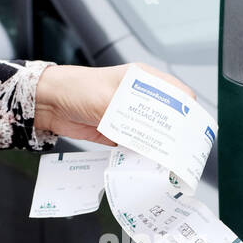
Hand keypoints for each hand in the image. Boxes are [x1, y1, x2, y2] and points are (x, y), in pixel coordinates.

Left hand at [34, 63, 194, 144]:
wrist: (50, 103)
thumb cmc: (77, 89)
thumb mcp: (108, 101)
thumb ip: (130, 118)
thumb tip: (149, 138)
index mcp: (143, 80)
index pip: (178, 94)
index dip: (188, 111)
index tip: (192, 129)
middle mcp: (140, 98)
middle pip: (169, 117)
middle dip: (176, 133)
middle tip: (182, 150)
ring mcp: (130, 116)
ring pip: (155, 134)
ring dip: (160, 146)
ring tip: (168, 160)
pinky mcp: (120, 132)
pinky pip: (137, 146)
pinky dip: (142, 154)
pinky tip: (146, 162)